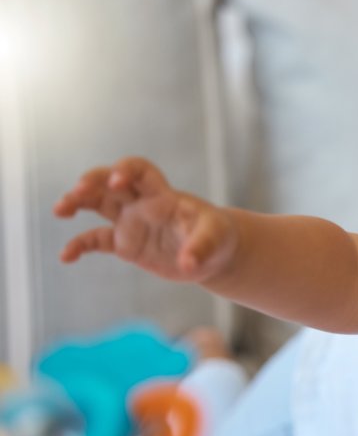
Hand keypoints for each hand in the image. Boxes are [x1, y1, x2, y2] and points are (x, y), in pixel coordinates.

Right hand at [53, 157, 236, 282]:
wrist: (215, 254)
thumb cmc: (218, 238)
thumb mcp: (216, 240)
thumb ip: (201, 249)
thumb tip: (188, 264)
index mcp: (162, 195)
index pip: (139, 170)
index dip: (125, 170)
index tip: (116, 181)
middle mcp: (142, 203)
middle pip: (109, 183)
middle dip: (92, 182)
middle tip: (77, 192)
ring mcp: (131, 222)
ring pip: (97, 204)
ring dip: (76, 202)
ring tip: (60, 211)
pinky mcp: (126, 244)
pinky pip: (96, 240)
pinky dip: (79, 245)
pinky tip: (66, 257)